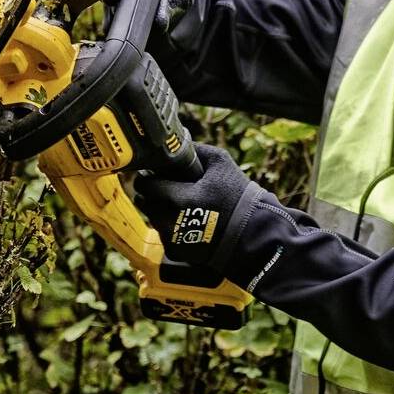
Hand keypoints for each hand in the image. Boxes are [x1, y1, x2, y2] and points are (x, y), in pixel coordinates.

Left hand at [133, 143, 263, 270]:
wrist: (250, 234)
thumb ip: (195, 149)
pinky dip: (169, 226)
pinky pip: (162, 233)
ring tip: (180, 204)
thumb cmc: (237, 196)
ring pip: (152, 217)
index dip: (148, 176)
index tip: (154, 173)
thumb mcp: (220, 163)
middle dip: (152, 192)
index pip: (145, 185)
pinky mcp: (175, 251)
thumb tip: (175, 142)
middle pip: (144, 201)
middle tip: (166, 187)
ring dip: (160, 209)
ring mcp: (171, 239)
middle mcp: (170, 221)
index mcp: (179, 198)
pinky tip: (187, 220)